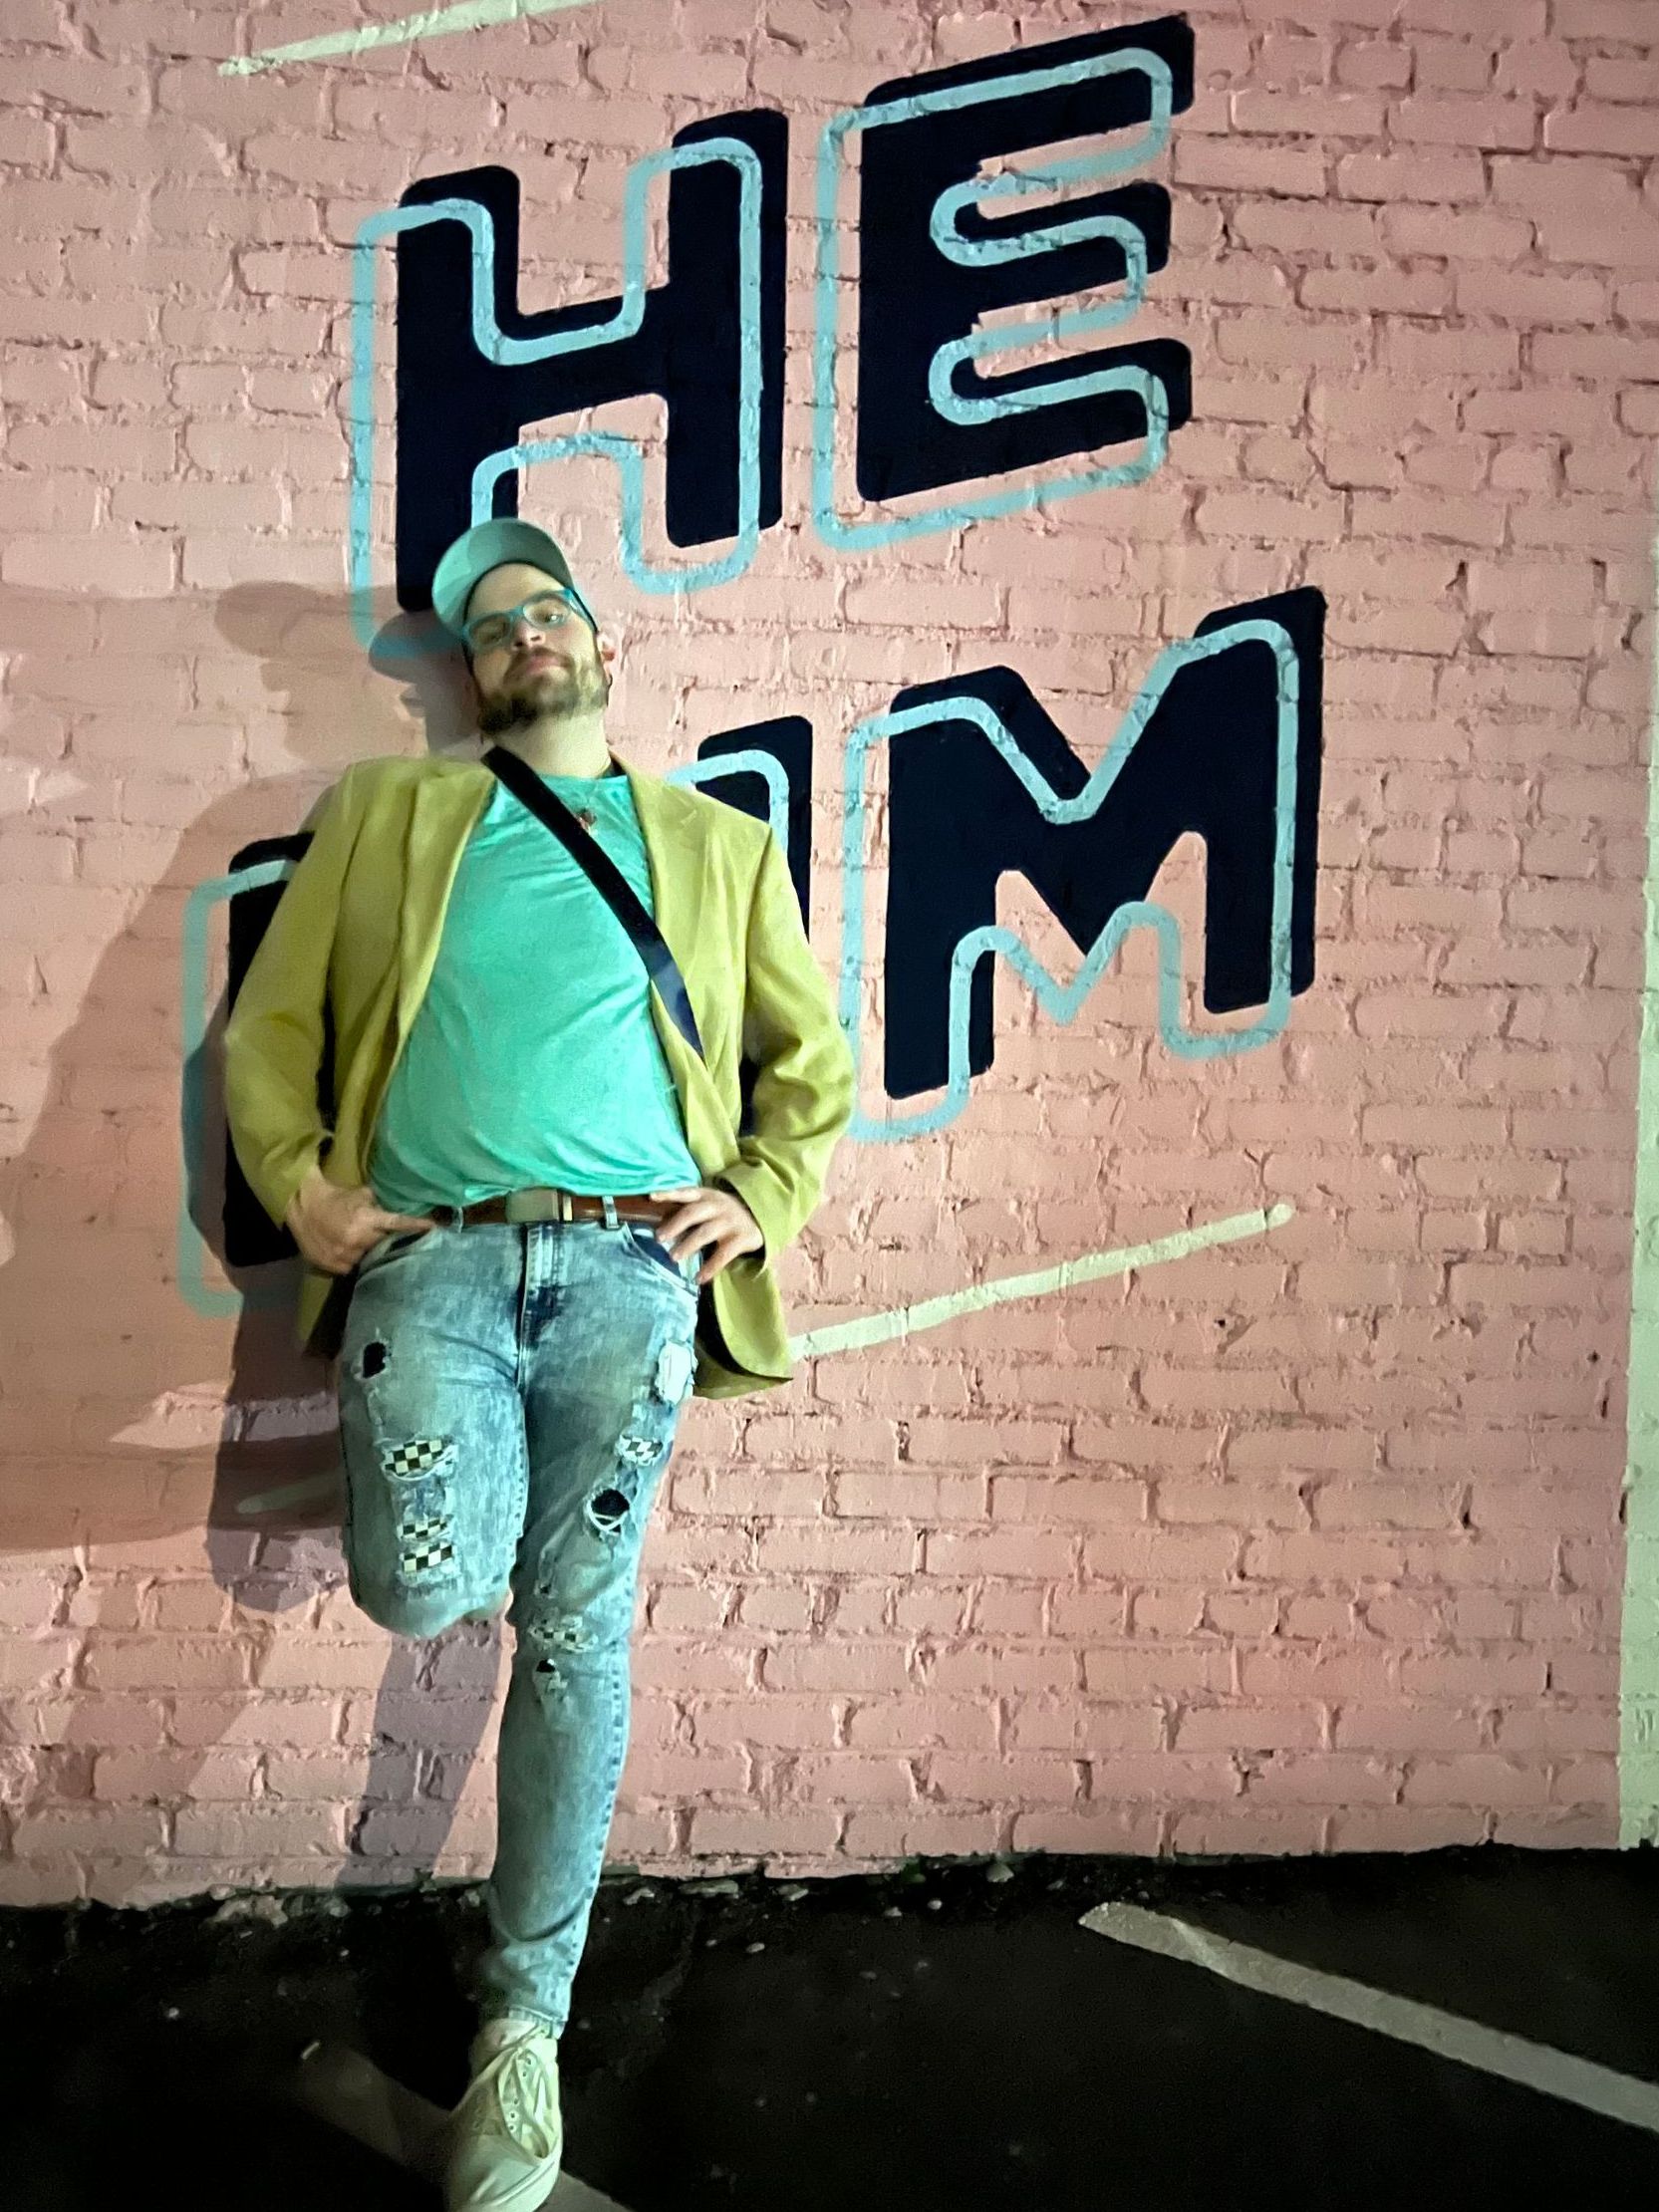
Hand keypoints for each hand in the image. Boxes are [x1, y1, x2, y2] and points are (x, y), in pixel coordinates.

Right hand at [284, 1163, 438, 1276]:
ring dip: (369, 1253)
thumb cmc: (335, 1197)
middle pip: (384, 1246)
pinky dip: (354, 1261)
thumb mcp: (360, 1194)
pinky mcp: (332, 1265)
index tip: (434, 1229)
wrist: (303, 1205)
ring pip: (368, 1260)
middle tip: (390, 1241)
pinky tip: (350, 1252)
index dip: (416, 1226)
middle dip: (388, 1243)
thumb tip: (398, 1209)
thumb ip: (379, 1205)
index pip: (397, 1224)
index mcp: (366, 1219)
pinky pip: (351, 1268)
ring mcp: (344, 1255)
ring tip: (364, 1245)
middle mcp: (357, 1239)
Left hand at [647, 1182, 763, 1286]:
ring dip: (688, 1245)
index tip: (651, 1197)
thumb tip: (659, 1226)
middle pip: (692, 1213)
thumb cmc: (725, 1213)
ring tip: (673, 1257)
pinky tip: (699, 1278)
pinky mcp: (740, 1238)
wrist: (761, 1217)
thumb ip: (690, 1208)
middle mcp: (717, 1206)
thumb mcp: (710, 1203)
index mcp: (706, 1196)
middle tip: (659, 1238)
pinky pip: (723, 1254)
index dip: (668, 1193)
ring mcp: (729, 1222)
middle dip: (674, 1225)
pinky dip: (710, 1267)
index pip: (685, 1192)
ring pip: (705, 1233)